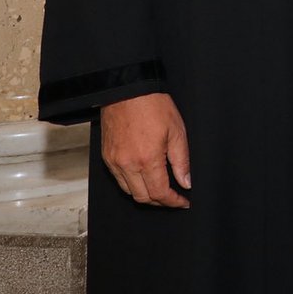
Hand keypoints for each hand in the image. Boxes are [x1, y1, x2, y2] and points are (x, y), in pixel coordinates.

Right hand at [99, 92, 190, 207]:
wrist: (128, 91)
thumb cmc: (153, 106)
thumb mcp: (177, 131)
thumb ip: (182, 161)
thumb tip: (186, 182)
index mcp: (147, 159)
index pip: (160, 193)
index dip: (173, 201)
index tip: (183, 202)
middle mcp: (127, 164)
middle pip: (143, 197)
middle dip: (160, 202)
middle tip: (174, 198)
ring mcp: (114, 162)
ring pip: (129, 191)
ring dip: (145, 194)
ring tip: (160, 189)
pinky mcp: (106, 156)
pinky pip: (119, 179)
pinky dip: (132, 184)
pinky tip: (144, 177)